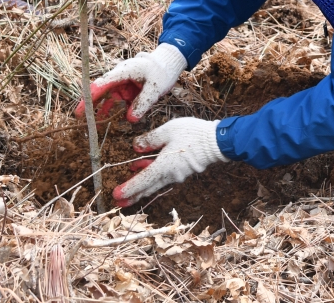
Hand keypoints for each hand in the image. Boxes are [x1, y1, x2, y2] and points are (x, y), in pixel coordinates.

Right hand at [74, 43, 186, 121]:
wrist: (167, 65)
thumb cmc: (161, 72)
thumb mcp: (155, 88)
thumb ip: (143, 103)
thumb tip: (130, 119)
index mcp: (123, 71)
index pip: (103, 84)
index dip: (90, 97)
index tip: (82, 109)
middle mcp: (119, 77)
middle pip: (100, 91)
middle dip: (89, 104)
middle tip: (79, 119)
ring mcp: (121, 84)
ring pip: (107, 98)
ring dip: (100, 110)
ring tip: (93, 126)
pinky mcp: (125, 90)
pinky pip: (115, 101)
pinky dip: (111, 110)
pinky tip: (106, 122)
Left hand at [113, 118, 227, 206]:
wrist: (217, 142)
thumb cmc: (193, 134)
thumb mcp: (168, 130)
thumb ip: (150, 139)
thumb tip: (136, 147)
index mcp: (164, 166)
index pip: (142, 181)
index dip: (128, 188)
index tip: (116, 195)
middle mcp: (170, 175)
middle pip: (148, 188)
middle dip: (132, 196)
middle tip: (119, 203)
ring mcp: (178, 175)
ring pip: (156, 184)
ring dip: (142, 188)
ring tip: (130, 192)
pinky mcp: (184, 171)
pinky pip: (164, 177)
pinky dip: (153, 178)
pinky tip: (147, 170)